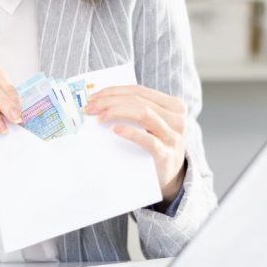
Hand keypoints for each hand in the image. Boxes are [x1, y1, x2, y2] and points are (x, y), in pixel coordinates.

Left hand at [83, 86, 187, 202]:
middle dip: (109, 101)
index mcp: (174, 105)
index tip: (93, 97)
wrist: (171, 176)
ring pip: (143, 114)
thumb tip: (102, 101)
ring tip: (99, 118)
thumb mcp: (154, 124)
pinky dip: (130, 132)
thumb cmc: (156, 145)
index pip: (138, 90)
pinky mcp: (166, 154)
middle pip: (138, 101)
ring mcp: (173, 136)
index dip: (113, 91)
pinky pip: (147, 140)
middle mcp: (177, 118)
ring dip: (116, 112)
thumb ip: (137, 110)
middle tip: (89, 108)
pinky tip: (115, 130)